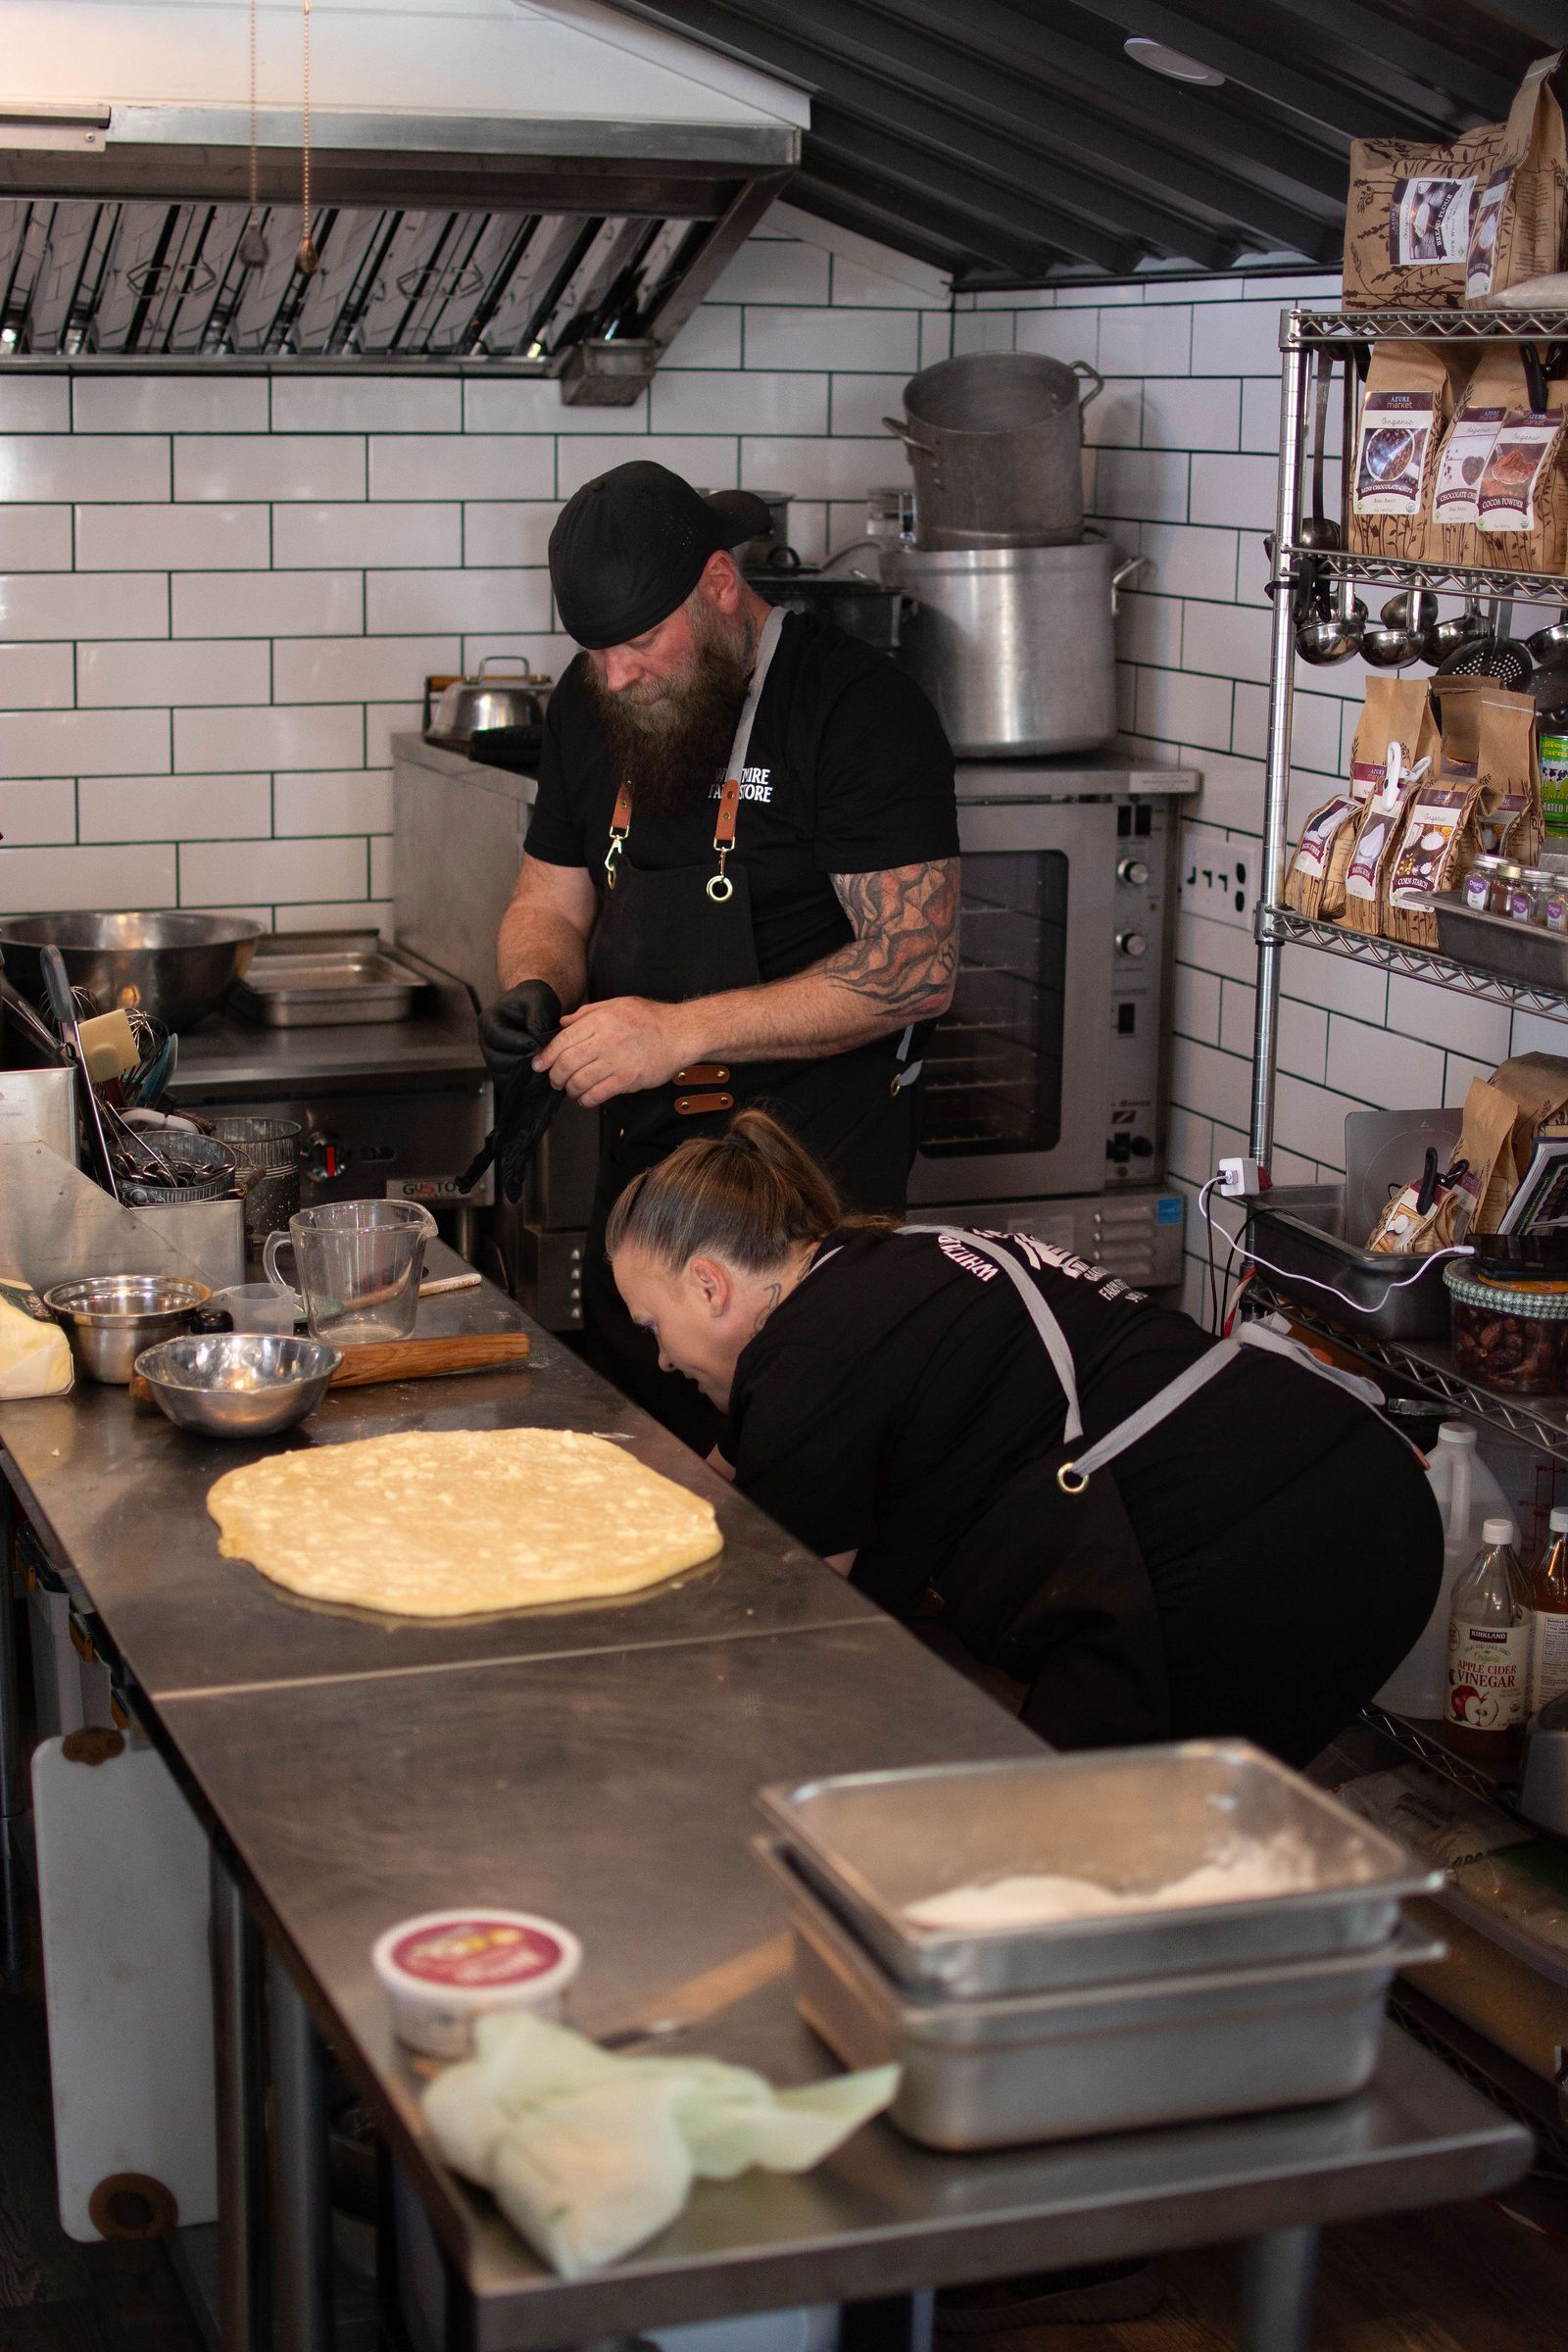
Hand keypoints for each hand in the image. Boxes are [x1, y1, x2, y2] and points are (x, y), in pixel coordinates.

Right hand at [478, 979, 561, 1080]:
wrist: (534, 1007)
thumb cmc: (535, 1001)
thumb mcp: (539, 1002)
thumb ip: (537, 1021)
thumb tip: (538, 1045)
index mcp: (489, 1021)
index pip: (497, 1037)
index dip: (518, 1043)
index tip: (537, 1045)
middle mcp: (486, 1040)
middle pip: (496, 1060)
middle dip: (521, 1061)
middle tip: (541, 1059)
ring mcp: (492, 1056)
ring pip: (501, 1073)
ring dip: (522, 1073)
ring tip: (541, 1067)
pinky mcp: (502, 1068)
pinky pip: (507, 1081)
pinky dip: (522, 1082)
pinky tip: (538, 1076)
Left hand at [533, 997, 691, 1106]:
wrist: (681, 1033)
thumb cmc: (650, 1018)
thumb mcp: (617, 1004)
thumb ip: (587, 1013)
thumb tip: (563, 1023)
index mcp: (599, 1020)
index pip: (562, 1041)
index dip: (546, 1056)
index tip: (539, 1064)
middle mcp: (605, 1040)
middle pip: (566, 1064)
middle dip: (555, 1076)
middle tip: (555, 1080)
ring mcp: (616, 1061)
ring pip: (579, 1081)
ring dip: (570, 1089)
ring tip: (571, 1089)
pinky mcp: (627, 1079)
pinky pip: (597, 1094)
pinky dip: (586, 1099)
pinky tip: (586, 1098)